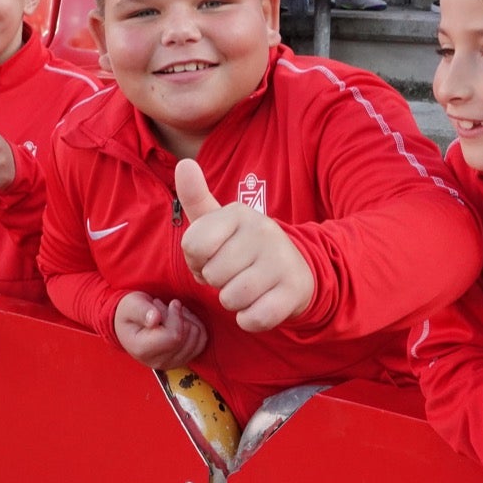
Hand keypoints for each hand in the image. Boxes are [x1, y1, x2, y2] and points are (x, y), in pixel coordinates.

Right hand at [113, 292, 208, 368]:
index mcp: (143, 350)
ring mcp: (172, 363)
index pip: (173, 336)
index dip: (176, 316)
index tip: (171, 303)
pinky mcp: (182, 360)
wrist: (128, 325)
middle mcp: (159, 362)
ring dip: (188, 321)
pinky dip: (196, 327)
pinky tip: (183, 320)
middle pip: (187, 337)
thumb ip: (142, 311)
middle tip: (167, 309)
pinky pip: (201, 343)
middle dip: (181, 317)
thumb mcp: (131, 305)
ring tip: (173, 314)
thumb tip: (155, 319)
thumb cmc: (129, 313)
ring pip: (197, 339)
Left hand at [174, 158, 313, 331]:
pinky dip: (249, 319)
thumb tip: (184, 163)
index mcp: (239, 213)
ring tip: (247, 287)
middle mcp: (263, 231)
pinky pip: (252, 318)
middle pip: (212, 274)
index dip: (197, 261)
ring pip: (231, 298)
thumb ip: (196, 197)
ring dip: (233, 302)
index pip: (193, 246)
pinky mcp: (293, 291)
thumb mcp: (220, 222)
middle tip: (234, 274)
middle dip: (217, 282)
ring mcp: (280, 260)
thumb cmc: (245, 248)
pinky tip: (259, 305)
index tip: (213, 257)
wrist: (298, 271)